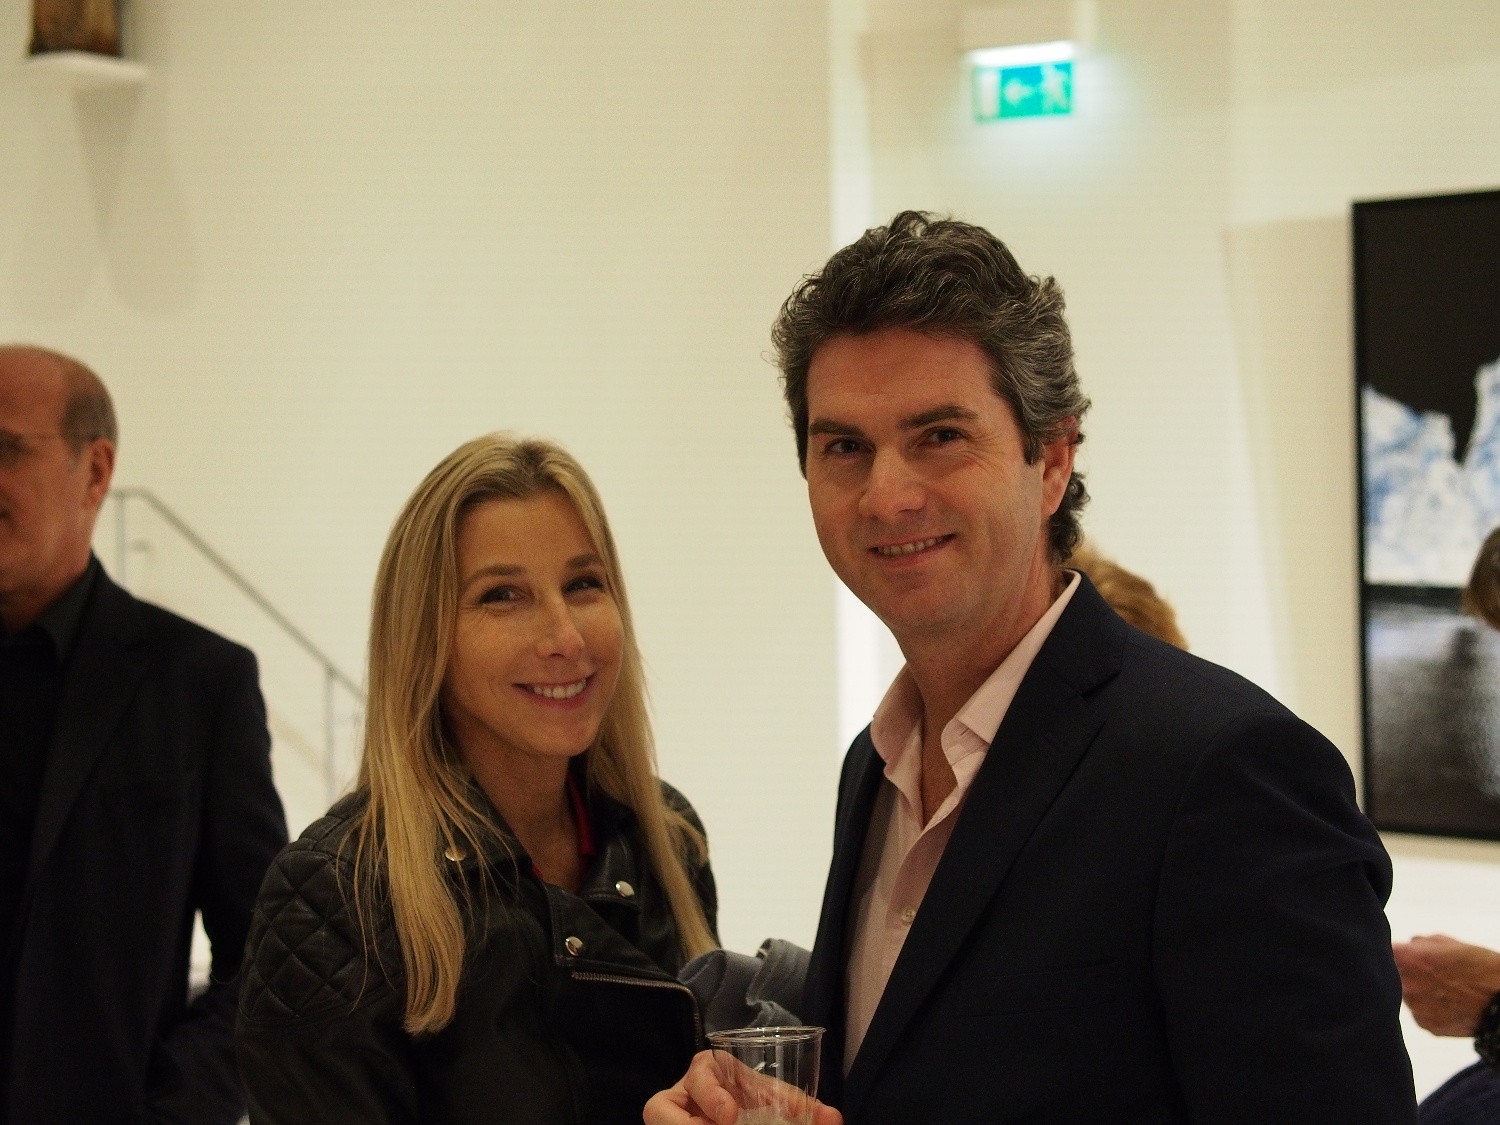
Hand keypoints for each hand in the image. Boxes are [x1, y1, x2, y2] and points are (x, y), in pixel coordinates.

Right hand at [643, 1050, 842, 1124]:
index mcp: (706, 1070)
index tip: (731, 1116)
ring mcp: (672, 1118)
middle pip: (659, 1110)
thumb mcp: (773, 1097)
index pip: (699, 1074)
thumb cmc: (752, 1098)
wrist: (735, 1112)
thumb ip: (802, 1107)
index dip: (710, 1096)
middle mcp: (681, 1095)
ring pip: (660, 1122)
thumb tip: (833, 1119)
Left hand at [1392, 934, 1499, 1035]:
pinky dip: (1430, 1009)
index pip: (1386, 952)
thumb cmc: (1482, 969)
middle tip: (1431, 974)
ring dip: (1419, 992)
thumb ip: (1422, 942)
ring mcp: (1415, 1007)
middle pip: (1396, 976)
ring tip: (1445, 991)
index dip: (1397, 953)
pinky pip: (1421, 1014)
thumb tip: (1410, 945)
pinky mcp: (1426, 1026)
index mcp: (1408, 959)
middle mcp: (1406, 984)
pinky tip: (1449, 1005)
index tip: (1404, 955)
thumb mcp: (1451, 943)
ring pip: (1409, 996)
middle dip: (1408, 972)